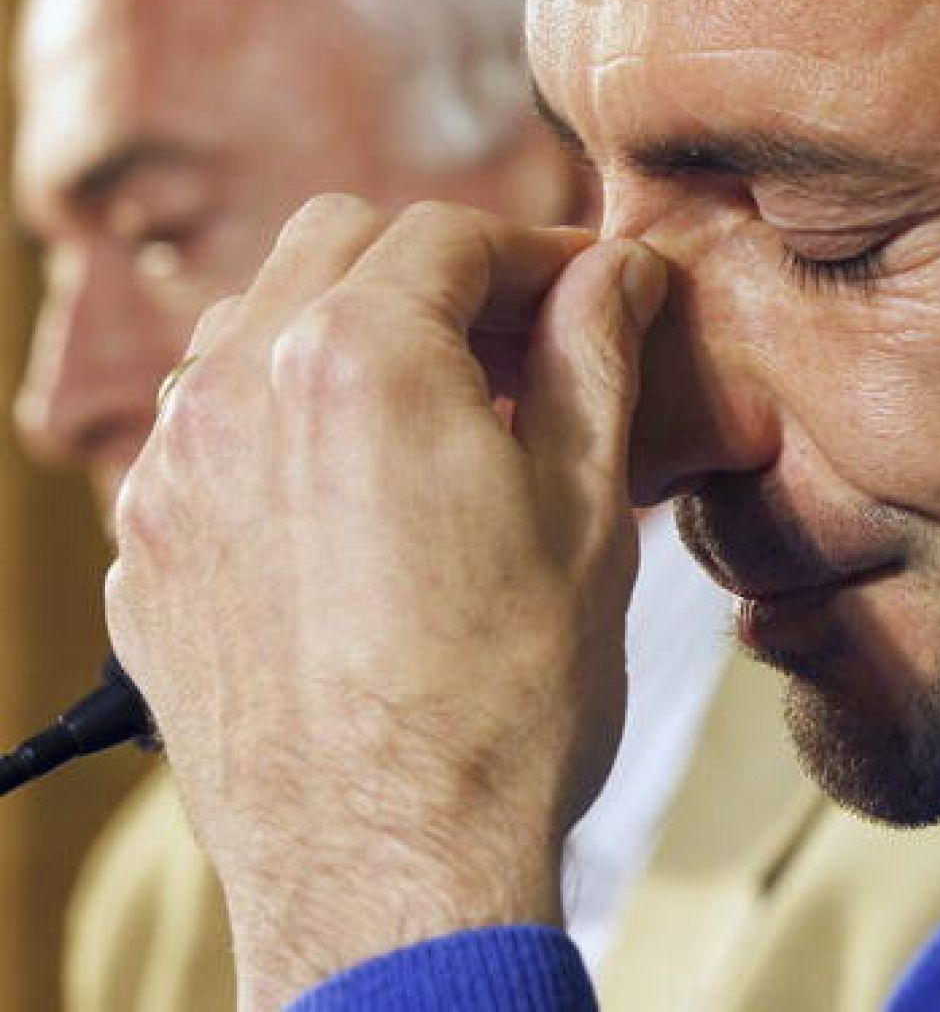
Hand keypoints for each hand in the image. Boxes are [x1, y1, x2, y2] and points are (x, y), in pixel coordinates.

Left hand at [107, 194, 666, 1009]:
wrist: (391, 877)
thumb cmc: (505, 698)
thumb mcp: (585, 507)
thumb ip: (594, 354)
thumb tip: (618, 269)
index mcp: (356, 357)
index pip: (449, 233)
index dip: (537, 251)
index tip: (589, 291)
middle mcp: (235, 390)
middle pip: (336, 243)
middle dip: (435, 268)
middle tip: (518, 338)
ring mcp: (171, 474)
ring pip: (253, 325)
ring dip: (349, 331)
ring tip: (436, 411)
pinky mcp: (149, 553)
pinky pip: (208, 432)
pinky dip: (285, 420)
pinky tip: (355, 496)